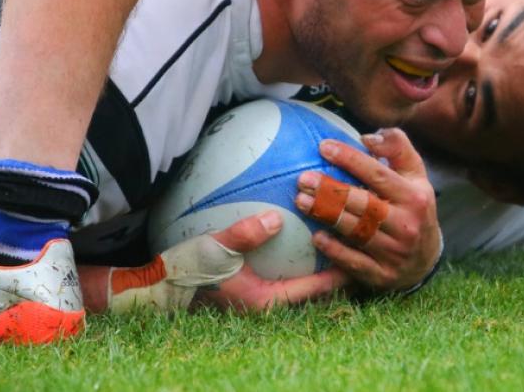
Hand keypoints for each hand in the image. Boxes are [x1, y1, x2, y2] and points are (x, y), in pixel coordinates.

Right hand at [196, 210, 350, 311]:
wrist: (161, 288)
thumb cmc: (188, 269)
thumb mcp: (215, 248)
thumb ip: (246, 234)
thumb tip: (276, 219)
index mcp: (266, 300)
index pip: (316, 289)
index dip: (342, 272)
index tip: (362, 253)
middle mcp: (269, 303)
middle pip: (316, 289)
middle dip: (338, 269)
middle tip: (361, 245)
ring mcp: (262, 297)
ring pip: (302, 282)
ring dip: (320, 265)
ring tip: (343, 240)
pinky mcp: (253, 288)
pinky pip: (284, 274)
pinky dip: (297, 258)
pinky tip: (302, 235)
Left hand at [295, 128, 441, 292]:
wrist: (427, 259)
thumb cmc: (413, 207)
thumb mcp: (415, 175)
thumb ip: (397, 148)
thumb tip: (369, 136)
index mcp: (414, 197)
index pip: (378, 174)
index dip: (350, 159)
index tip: (323, 146)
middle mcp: (406, 224)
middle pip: (363, 204)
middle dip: (330, 190)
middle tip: (302, 179)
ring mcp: (395, 252)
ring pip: (355, 231)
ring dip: (326, 216)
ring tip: (301, 201)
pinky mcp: (383, 275)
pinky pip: (354, 262)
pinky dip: (334, 250)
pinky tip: (316, 236)